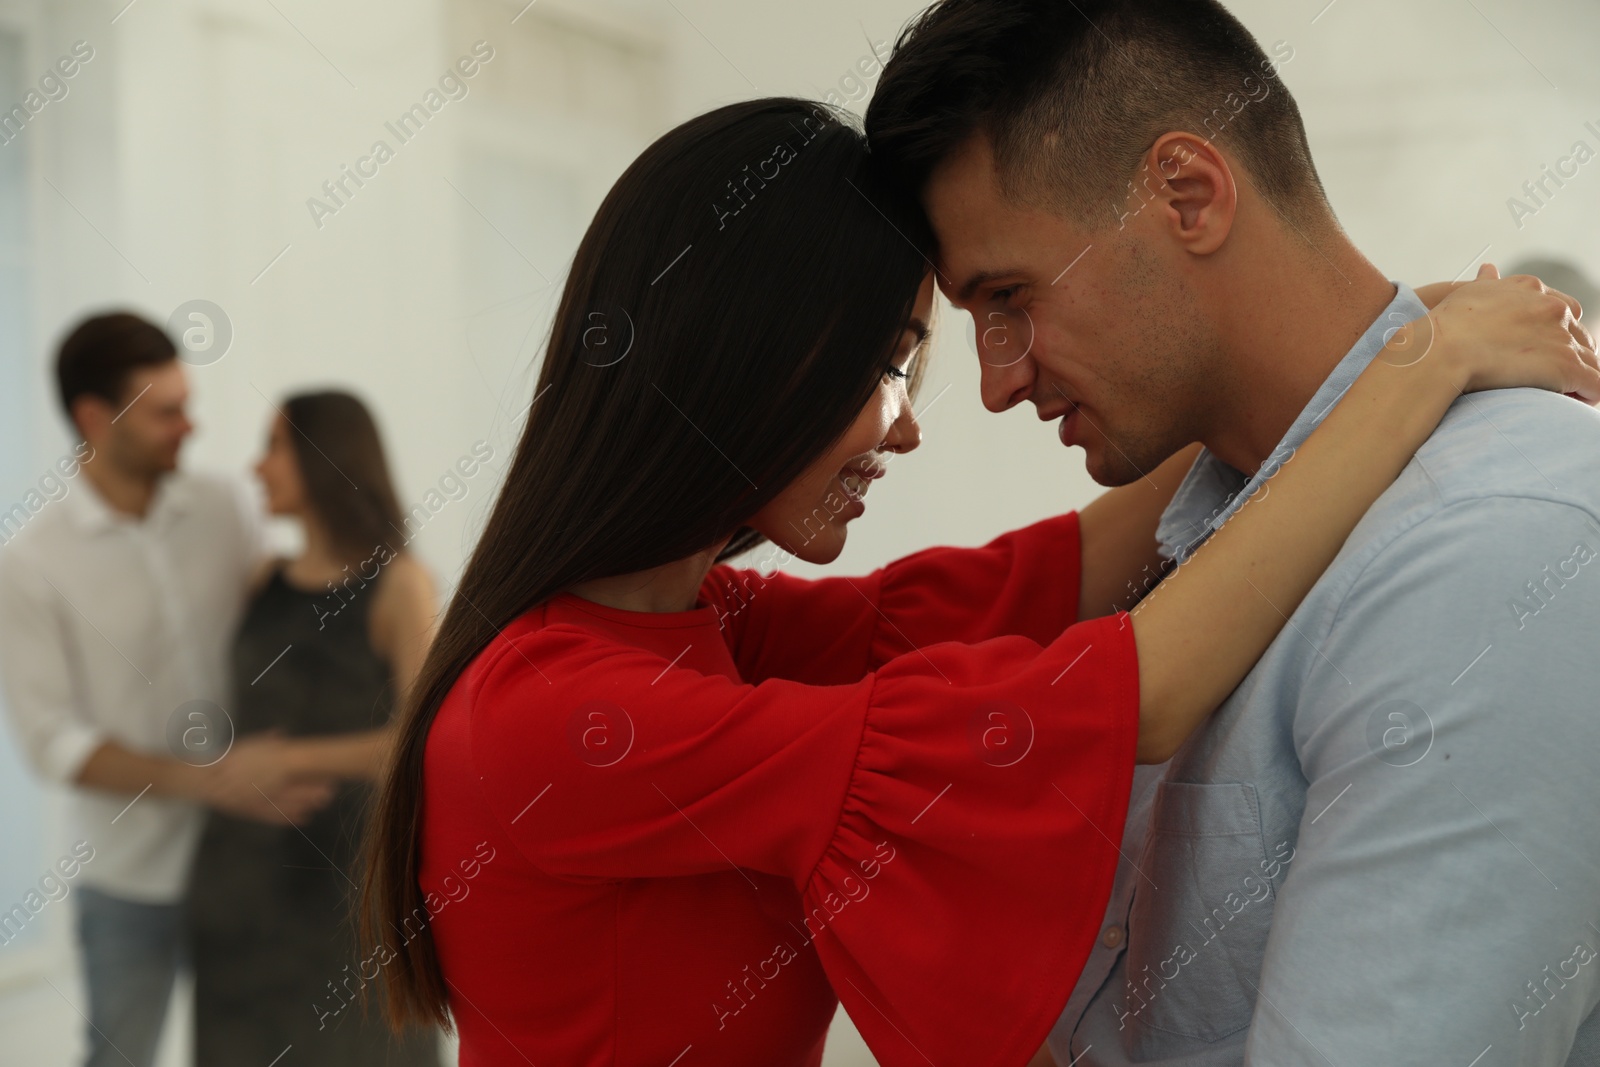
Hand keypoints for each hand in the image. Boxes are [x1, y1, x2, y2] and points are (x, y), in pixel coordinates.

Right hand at [204, 732, 336, 824]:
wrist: (206, 781)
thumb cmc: (227, 761)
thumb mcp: (246, 746)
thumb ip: (266, 741)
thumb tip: (279, 733)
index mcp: (267, 769)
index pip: (294, 770)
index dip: (311, 773)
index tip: (328, 773)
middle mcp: (265, 785)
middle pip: (294, 788)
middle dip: (314, 790)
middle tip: (332, 790)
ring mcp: (260, 800)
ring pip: (288, 804)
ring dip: (306, 804)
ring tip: (324, 805)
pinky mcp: (254, 812)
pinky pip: (275, 817)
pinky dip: (291, 818)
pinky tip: (305, 818)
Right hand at [1407, 265, 1599, 400]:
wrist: (1440, 350)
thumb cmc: (1446, 326)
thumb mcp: (1468, 294)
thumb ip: (1486, 283)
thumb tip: (1489, 270)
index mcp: (1531, 290)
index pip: (1563, 309)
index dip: (1557, 331)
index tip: (1544, 348)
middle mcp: (1552, 309)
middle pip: (1580, 335)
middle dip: (1573, 354)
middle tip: (1555, 375)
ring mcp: (1561, 337)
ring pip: (1590, 360)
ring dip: (1583, 376)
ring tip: (1569, 394)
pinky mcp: (1566, 366)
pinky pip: (1595, 383)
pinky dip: (1592, 393)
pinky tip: (1581, 401)